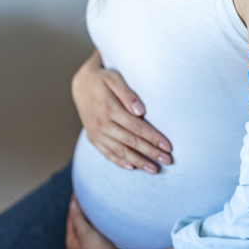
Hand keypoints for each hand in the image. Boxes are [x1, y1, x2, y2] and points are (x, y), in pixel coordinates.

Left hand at [65, 194, 128, 248]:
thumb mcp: (85, 232)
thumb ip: (77, 216)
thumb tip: (73, 200)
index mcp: (71, 242)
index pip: (72, 216)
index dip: (76, 202)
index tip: (82, 189)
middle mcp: (79, 245)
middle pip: (80, 220)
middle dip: (85, 208)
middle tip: (91, 193)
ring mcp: (91, 246)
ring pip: (90, 224)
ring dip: (94, 215)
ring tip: (99, 201)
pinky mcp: (103, 246)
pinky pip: (99, 229)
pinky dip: (101, 221)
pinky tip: (107, 215)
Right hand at [72, 51, 172, 173]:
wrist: (80, 83)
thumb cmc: (103, 78)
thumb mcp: (114, 78)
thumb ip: (128, 94)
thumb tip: (141, 111)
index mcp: (108, 109)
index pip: (136, 127)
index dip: (153, 138)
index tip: (168, 146)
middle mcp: (100, 124)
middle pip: (131, 142)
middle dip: (151, 153)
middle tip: (168, 161)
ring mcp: (95, 133)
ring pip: (120, 151)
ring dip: (139, 162)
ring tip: (154, 170)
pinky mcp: (92, 138)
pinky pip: (107, 153)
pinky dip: (120, 162)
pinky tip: (133, 167)